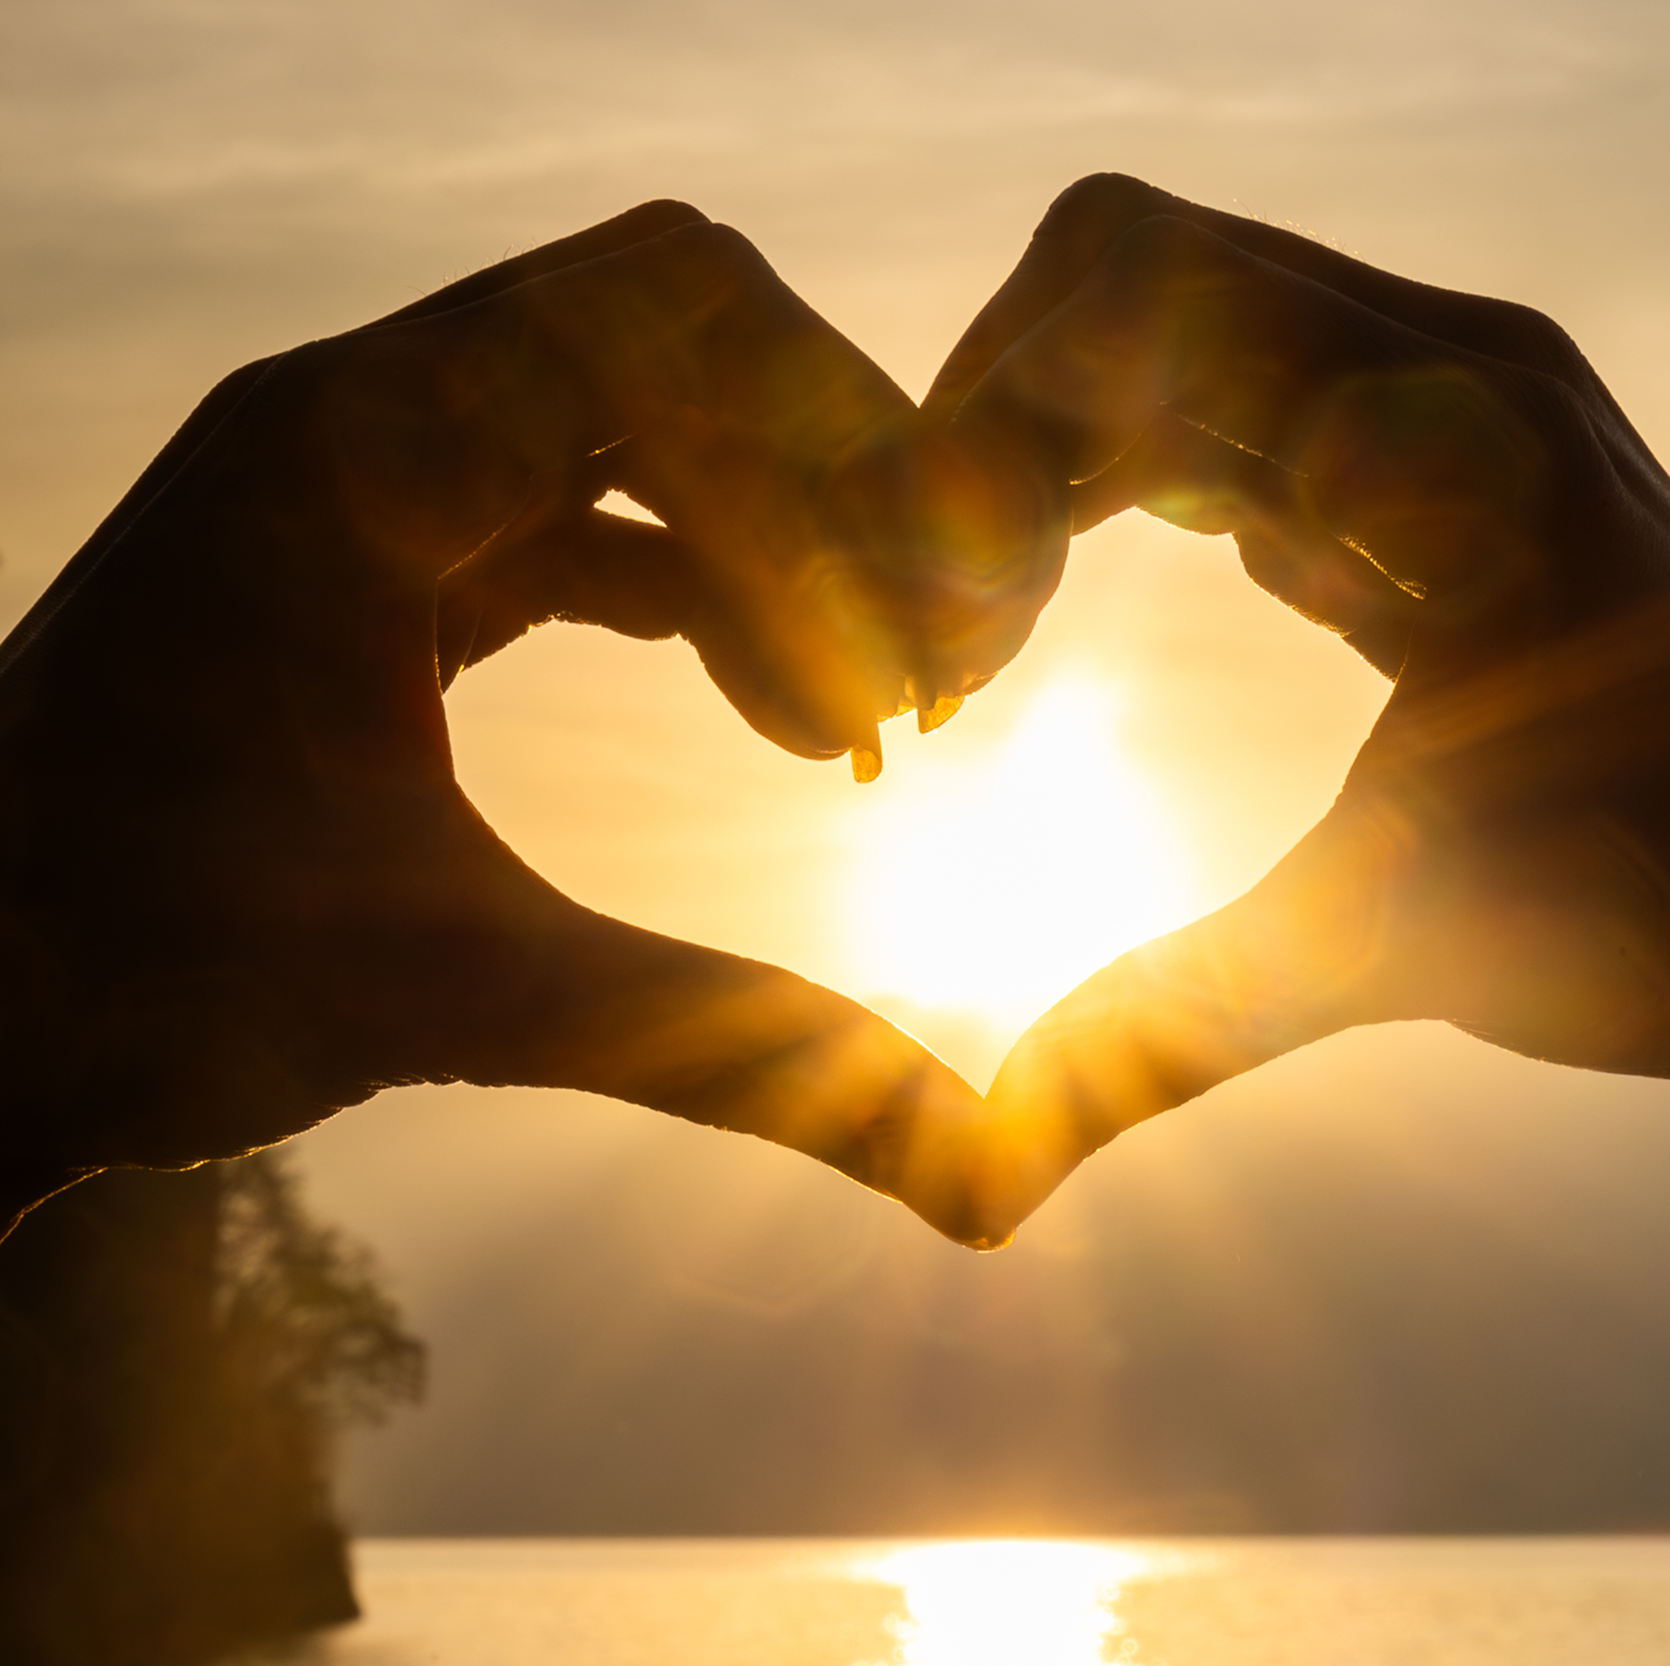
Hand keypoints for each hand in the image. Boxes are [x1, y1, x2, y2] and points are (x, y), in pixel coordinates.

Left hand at [0, 203, 1060, 1239]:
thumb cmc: (139, 987)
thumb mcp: (467, 999)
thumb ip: (737, 1049)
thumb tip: (974, 1178)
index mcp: (361, 454)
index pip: (675, 320)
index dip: (827, 474)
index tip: (900, 674)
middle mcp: (361, 421)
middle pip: (683, 328)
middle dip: (832, 477)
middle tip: (923, 661)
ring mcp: (367, 479)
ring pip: (648, 414)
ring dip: (783, 541)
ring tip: (866, 729)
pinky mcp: (381, 553)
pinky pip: (597, 505)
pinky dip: (713, 589)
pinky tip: (794, 726)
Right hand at [940, 181, 1669, 1499]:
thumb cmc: (1669, 931)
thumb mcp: (1396, 953)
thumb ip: (1173, 1025)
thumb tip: (976, 1172)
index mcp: (1453, 439)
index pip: (1131, 294)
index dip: (980, 439)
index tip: (941, 643)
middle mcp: (1461, 374)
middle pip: (1131, 267)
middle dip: (994, 423)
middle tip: (945, 629)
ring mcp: (1461, 407)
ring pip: (1179, 321)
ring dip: (1055, 448)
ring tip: (989, 635)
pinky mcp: (1447, 466)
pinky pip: (1241, 393)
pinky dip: (1130, 471)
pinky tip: (1071, 607)